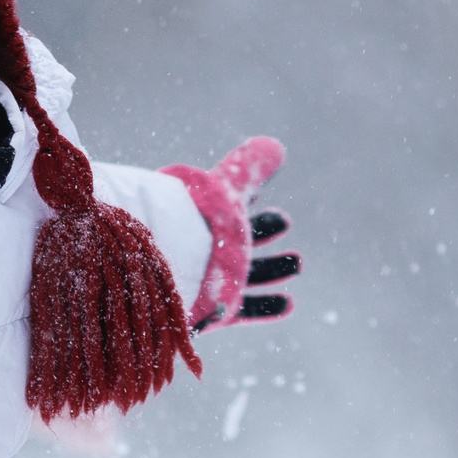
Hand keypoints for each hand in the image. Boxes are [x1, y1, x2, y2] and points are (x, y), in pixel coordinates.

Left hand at [160, 137, 299, 329]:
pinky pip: (239, 311)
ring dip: (272, 271)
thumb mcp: (224, 191)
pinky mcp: (208, 311)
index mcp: (199, 222)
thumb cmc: (188, 225)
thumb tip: (276, 146)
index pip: (231, 214)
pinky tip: (289, 303)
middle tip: (286, 226)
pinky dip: (265, 307)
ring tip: (297, 262)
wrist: (160, 268)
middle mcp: (200, 252)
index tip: (280, 217)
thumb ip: (248, 169)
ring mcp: (205, 282)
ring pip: (244, 277)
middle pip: (238, 244)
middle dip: (265, 234)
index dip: (253, 211)